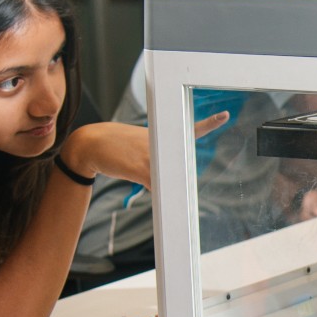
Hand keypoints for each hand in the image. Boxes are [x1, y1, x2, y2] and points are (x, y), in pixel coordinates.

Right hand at [64, 113, 228, 190]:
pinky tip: (160, 200)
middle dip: (186, 172)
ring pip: (173, 176)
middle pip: (184, 160)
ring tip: (167, 194)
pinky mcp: (142, 169)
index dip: (209, 123)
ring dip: (172, 188)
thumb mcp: (140, 145)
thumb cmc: (117, 146)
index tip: (225, 116)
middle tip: (185, 175)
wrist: (91, 144)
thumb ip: (157, 159)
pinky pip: (158, 187)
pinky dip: (159, 195)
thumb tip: (165, 183)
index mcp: (160, 134)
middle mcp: (160, 142)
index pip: (190, 128)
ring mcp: (152, 156)